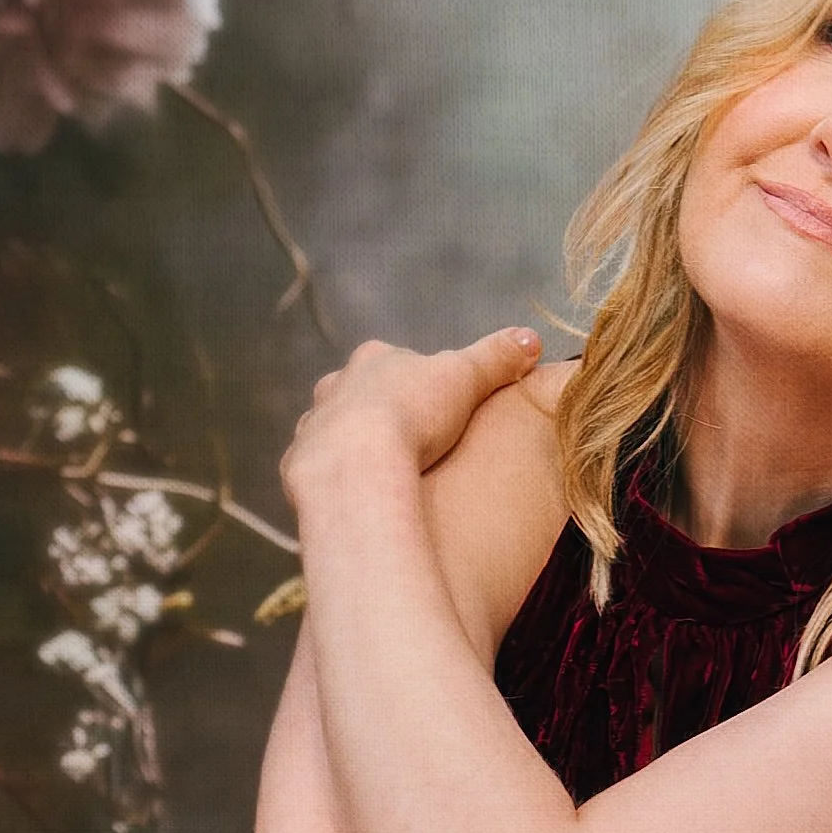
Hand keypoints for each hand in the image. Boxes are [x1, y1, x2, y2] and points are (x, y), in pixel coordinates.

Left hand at [281, 326, 539, 508]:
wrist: (356, 464)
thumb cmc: (413, 414)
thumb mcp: (467, 379)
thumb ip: (497, 358)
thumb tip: (532, 338)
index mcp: (374, 359)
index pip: (401, 363)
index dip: (422, 383)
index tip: (441, 408)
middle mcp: (336, 386)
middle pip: (362, 394)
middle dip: (381, 411)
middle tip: (411, 441)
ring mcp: (314, 425)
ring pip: (334, 429)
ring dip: (353, 444)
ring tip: (382, 471)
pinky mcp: (300, 465)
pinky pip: (319, 469)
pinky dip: (336, 477)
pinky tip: (357, 494)